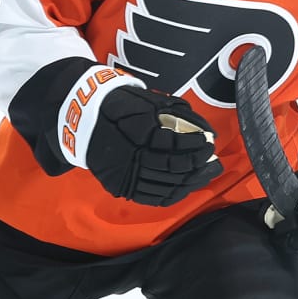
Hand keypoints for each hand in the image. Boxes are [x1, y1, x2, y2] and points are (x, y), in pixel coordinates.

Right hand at [84, 86, 222, 205]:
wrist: (83, 118)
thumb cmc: (121, 105)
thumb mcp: (148, 101)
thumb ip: (177, 114)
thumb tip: (205, 130)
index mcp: (135, 133)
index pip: (172, 146)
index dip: (193, 145)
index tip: (208, 141)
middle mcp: (129, 157)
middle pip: (171, 168)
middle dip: (197, 165)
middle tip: (214, 160)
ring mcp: (124, 176)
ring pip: (164, 186)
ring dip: (190, 181)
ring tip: (205, 172)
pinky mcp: (122, 187)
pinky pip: (153, 198)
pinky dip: (173, 194)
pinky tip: (186, 186)